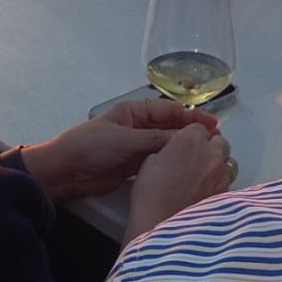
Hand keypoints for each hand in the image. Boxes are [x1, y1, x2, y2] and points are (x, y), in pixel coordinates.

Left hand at [17, 98, 219, 203]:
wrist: (66, 171)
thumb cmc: (92, 147)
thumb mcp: (127, 140)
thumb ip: (157, 139)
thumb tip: (187, 138)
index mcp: (134, 111)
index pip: (169, 110)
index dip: (191, 116)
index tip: (213, 124)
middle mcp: (138, 126)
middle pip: (170, 127)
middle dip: (191, 133)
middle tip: (215, 142)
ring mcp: (136, 146)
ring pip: (166, 145)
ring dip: (183, 149)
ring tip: (206, 156)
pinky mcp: (134, 165)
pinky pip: (158, 160)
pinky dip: (172, 162)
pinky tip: (187, 168)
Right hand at [123, 122, 235, 243]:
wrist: (161, 224)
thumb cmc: (152, 194)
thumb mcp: (150, 161)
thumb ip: (169, 149)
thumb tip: (174, 152)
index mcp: (190, 139)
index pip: (199, 128)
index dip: (192, 136)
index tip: (186, 144)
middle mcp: (210, 152)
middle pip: (219, 141)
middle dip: (210, 147)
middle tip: (196, 159)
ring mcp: (221, 173)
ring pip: (228, 161)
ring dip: (219, 164)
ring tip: (204, 176)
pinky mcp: (226, 192)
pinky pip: (228, 181)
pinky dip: (221, 183)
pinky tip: (207, 192)